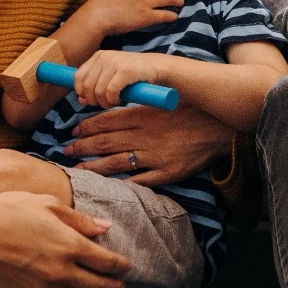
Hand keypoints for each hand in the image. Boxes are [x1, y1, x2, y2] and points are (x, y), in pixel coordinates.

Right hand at [0, 191, 128, 287]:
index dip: (120, 265)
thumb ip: (79, 219)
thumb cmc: (9, 210)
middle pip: (98, 286)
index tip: (126, 266)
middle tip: (121, 285)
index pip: (106, 262)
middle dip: (113, 286)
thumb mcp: (47, 204)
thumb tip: (105, 227)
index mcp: (69, 244)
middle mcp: (61, 270)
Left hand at [67, 104, 232, 186]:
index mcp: (145, 115)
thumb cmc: (193, 110)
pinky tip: (107, 186)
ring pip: (116, 163)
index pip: (107, 121)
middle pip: (106, 142)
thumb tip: (113, 109)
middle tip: (66, 150)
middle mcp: (146, 136)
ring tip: (77, 169)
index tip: (74, 130)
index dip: (87, 127)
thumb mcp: (164, 102)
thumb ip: (140, 107)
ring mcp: (156, 157)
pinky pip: (140, 181)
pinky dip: (122, 184)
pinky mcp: (168, 173)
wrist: (222, 127)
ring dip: (93, 167)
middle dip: (83, 147)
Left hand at [73, 49, 170, 109]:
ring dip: (105, 102)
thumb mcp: (112, 78)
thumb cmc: (135, 76)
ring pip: (97, 91)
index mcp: (98, 56)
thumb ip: (95, 87)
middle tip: (107, 103)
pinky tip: (121, 100)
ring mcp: (115, 62)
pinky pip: (110, 92)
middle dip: (94, 100)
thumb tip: (80, 100)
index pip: (78, 78)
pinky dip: (113, 100)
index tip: (94, 100)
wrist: (160, 69)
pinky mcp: (126, 70)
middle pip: (86, 87)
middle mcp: (104, 56)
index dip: (83, 93)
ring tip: (114, 102)